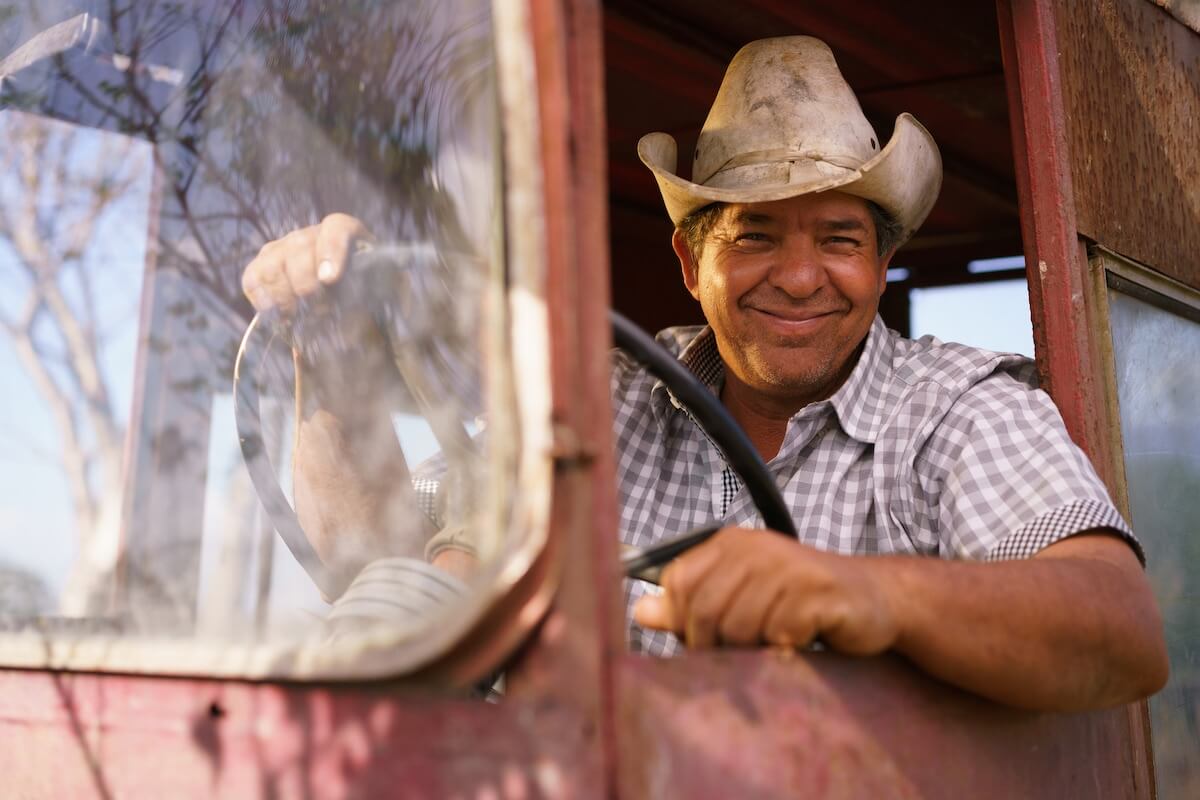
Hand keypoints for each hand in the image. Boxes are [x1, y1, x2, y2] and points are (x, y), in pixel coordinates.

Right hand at [241, 213, 373, 310]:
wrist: (342, 305)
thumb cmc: (365, 295)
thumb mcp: (380, 290)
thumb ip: (382, 288)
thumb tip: (377, 293)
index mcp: (346, 233)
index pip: (337, 229)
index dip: (331, 251)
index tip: (330, 279)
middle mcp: (311, 235)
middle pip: (298, 249)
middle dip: (307, 285)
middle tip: (320, 311)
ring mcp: (283, 247)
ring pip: (273, 265)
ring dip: (285, 296)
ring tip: (300, 317)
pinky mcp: (262, 265)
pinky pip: (252, 279)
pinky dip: (263, 300)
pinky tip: (280, 316)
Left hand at [632, 527, 900, 653]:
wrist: (874, 600)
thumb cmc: (799, 603)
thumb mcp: (741, 600)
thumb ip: (692, 605)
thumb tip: (639, 612)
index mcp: (728, 544)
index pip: (678, 585)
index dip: (684, 622)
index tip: (707, 640)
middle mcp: (755, 547)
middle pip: (704, 611)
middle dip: (717, 645)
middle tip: (743, 653)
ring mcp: (788, 566)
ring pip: (740, 627)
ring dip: (755, 650)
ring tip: (777, 642)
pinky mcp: (818, 591)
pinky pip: (780, 635)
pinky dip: (788, 649)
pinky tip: (804, 638)